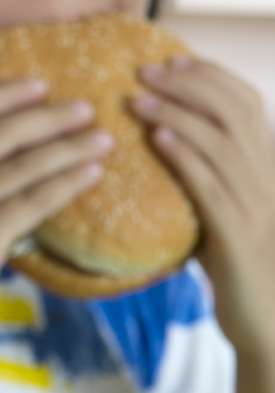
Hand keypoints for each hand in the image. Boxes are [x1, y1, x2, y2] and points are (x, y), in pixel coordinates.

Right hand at [0, 79, 111, 364]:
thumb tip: (5, 160)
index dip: (6, 94)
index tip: (41, 85)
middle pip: (2, 133)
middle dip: (49, 116)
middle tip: (87, 109)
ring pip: (23, 166)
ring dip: (69, 148)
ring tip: (103, 139)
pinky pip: (33, 201)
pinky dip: (66, 184)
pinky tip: (92, 175)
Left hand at [133, 57, 274, 392]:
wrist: (268, 324)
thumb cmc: (241, 269)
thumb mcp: (227, 215)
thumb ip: (207, 181)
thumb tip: (163, 147)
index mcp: (268, 169)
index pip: (248, 105)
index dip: (210, 77)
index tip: (171, 61)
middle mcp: (270, 180)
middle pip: (233, 114)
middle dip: (187, 85)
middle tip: (144, 70)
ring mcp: (258, 208)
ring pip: (220, 144)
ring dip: (176, 114)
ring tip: (137, 98)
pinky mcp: (238, 237)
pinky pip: (211, 187)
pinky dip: (184, 157)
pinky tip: (158, 138)